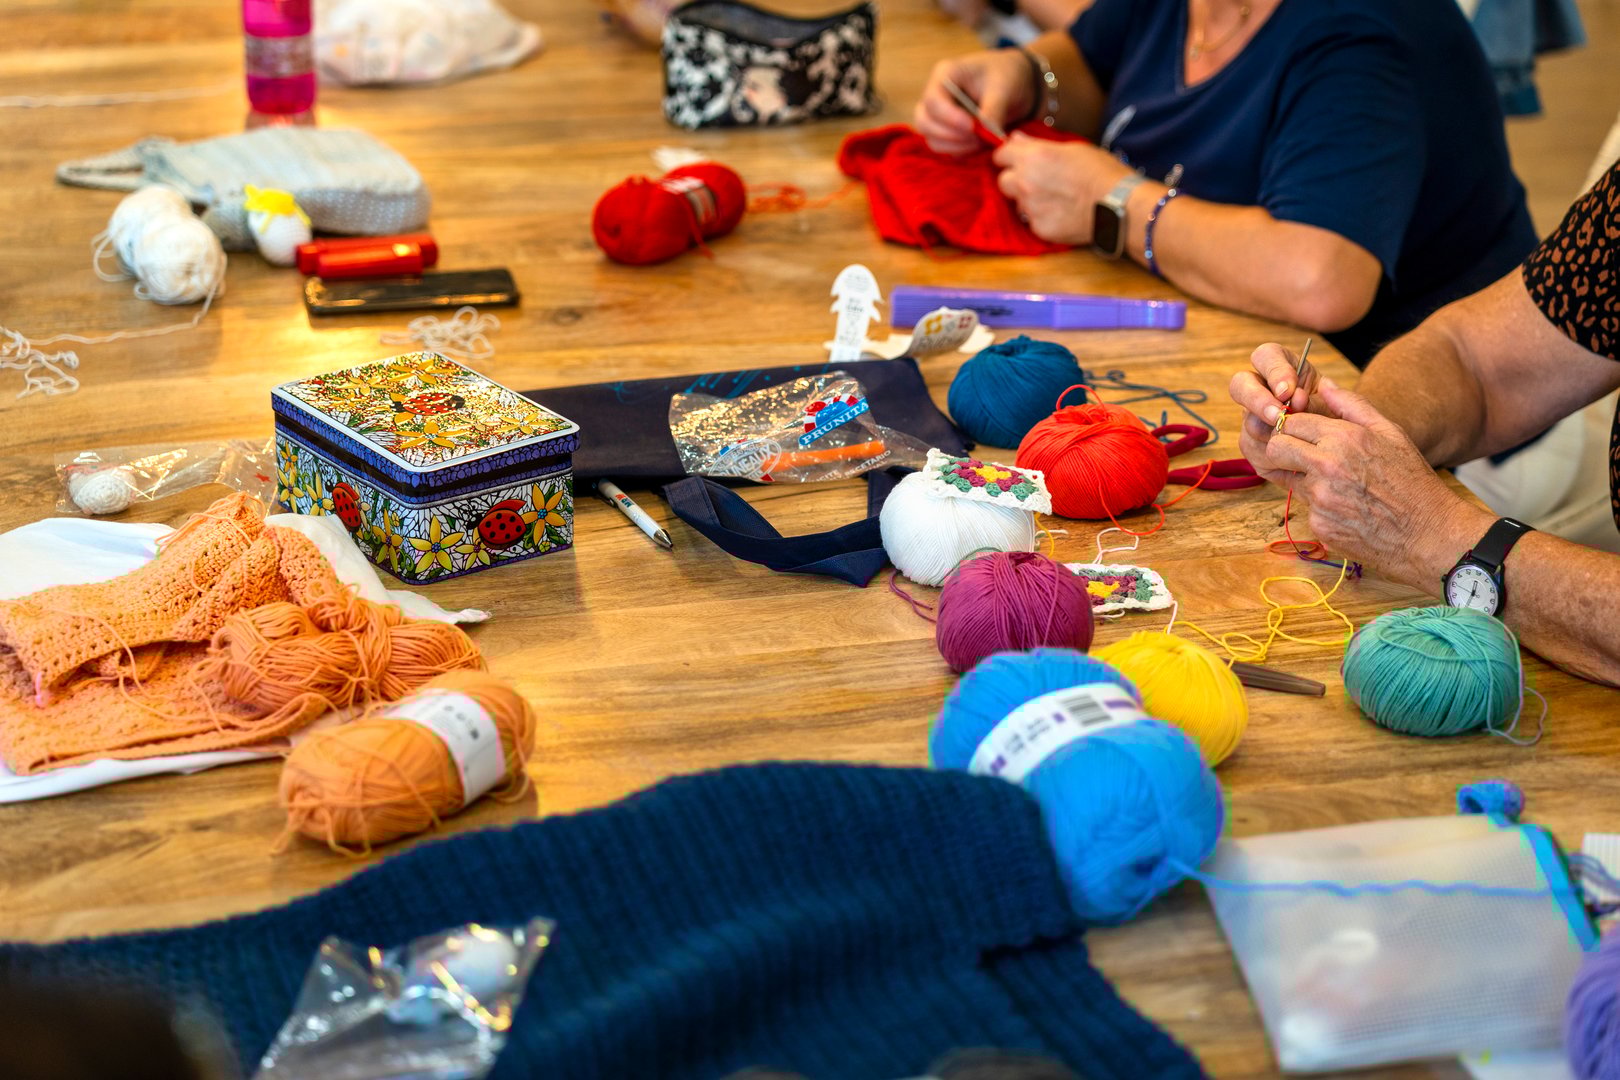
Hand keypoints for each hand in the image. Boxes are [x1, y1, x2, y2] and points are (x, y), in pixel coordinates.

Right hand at [915, 49, 1032, 155]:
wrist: (1015, 83)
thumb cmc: (1007, 76)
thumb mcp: (1004, 89)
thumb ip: (993, 110)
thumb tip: (985, 133)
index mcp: (946, 74)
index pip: (933, 100)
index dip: (949, 117)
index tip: (972, 126)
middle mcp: (936, 95)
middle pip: (925, 122)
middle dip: (951, 135)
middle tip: (979, 137)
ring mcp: (938, 115)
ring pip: (931, 139)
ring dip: (956, 146)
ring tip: (982, 141)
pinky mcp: (946, 131)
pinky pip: (944, 148)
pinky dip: (960, 151)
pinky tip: (980, 144)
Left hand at [991, 136, 1132, 244]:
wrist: (1119, 204)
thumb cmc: (1101, 170)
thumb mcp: (1072, 147)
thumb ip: (1039, 145)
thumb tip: (1017, 139)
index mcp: (1033, 156)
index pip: (1001, 155)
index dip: (1009, 157)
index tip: (1017, 160)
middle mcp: (1026, 182)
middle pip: (1003, 181)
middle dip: (1015, 180)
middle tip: (1036, 181)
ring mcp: (1030, 207)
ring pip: (1017, 203)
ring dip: (1028, 200)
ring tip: (1054, 199)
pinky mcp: (1038, 228)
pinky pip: (1031, 221)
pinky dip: (1041, 218)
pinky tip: (1060, 213)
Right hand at [1231, 342, 1347, 486]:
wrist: (1342, 452)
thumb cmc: (1340, 421)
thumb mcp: (1337, 404)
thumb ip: (1317, 399)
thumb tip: (1297, 399)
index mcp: (1282, 371)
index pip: (1265, 356)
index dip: (1273, 371)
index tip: (1288, 390)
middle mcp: (1261, 391)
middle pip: (1240, 385)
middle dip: (1258, 401)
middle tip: (1278, 416)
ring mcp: (1253, 418)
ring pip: (1247, 422)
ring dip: (1270, 432)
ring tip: (1296, 442)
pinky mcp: (1253, 445)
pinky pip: (1252, 448)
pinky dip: (1272, 454)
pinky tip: (1292, 460)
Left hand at [1255, 381, 1489, 589]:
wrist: (1428, 532)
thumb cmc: (1411, 479)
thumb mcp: (1389, 433)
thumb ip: (1352, 405)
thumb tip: (1324, 384)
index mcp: (1343, 438)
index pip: (1290, 422)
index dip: (1291, 426)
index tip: (1298, 432)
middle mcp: (1327, 466)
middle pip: (1275, 448)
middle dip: (1282, 449)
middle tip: (1301, 454)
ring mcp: (1320, 497)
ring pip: (1288, 478)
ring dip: (1304, 478)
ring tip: (1339, 484)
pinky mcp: (1319, 524)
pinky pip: (1305, 508)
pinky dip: (1320, 506)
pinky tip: (1347, 508)